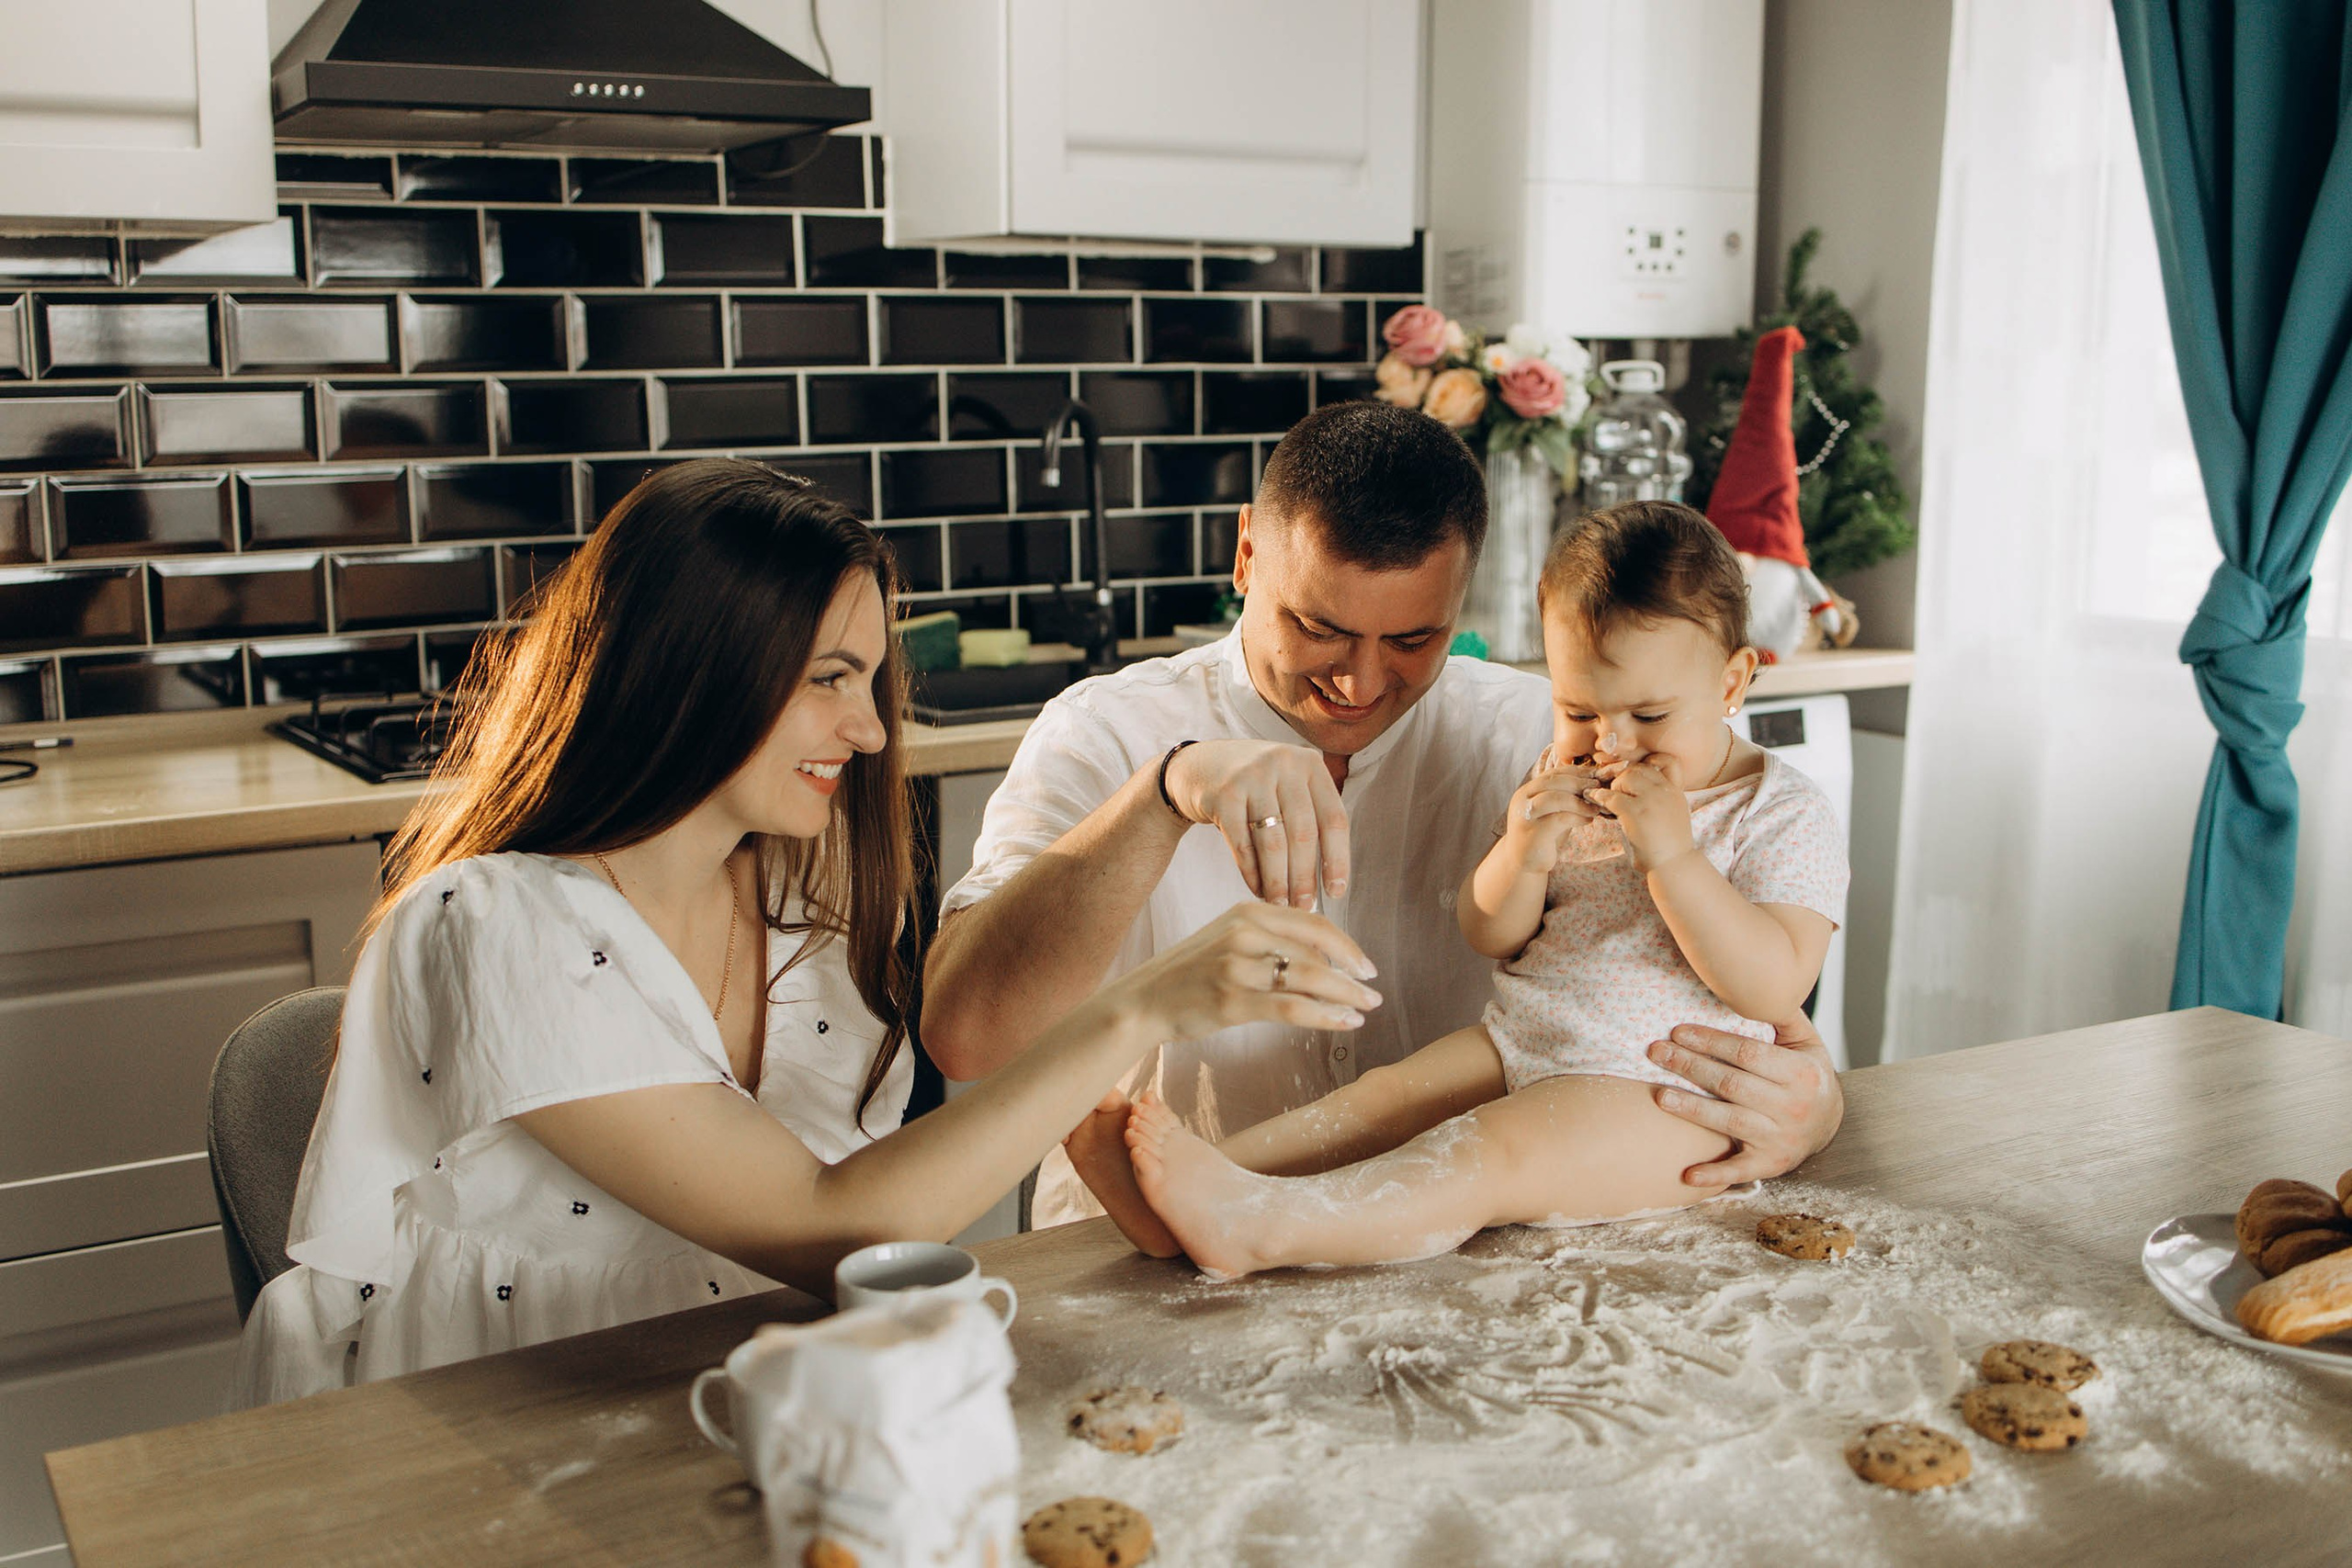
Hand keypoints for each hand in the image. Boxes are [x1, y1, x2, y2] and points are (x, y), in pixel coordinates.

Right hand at [1115, 902, 1381, 1041]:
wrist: (1144, 1001)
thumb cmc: (1192, 974)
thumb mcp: (1228, 940)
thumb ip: (1271, 941)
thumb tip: (1326, 961)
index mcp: (1247, 912)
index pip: (1313, 924)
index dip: (1347, 946)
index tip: (1367, 967)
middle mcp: (1244, 932)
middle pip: (1316, 951)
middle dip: (1351, 975)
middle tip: (1373, 994)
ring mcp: (1236, 966)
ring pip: (1310, 978)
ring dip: (1345, 996)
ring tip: (1364, 1010)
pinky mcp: (1231, 1000)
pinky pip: (1292, 1007)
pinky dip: (1325, 1016)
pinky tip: (1343, 1022)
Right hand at [1163, 739, 1349, 907]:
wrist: (1198, 765)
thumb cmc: (1255, 786)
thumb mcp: (1288, 785)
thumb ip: (1311, 817)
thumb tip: (1328, 880)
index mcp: (1310, 764)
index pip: (1333, 818)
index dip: (1338, 859)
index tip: (1335, 892)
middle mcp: (1285, 764)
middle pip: (1303, 833)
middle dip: (1304, 877)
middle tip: (1304, 907)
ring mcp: (1252, 776)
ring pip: (1272, 841)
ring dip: (1278, 880)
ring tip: (1281, 904)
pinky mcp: (1224, 794)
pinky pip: (1242, 844)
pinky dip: (1251, 872)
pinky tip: (1257, 889)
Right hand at [1502, 755, 1605, 872]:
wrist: (1524, 863)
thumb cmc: (1543, 836)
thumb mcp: (1553, 812)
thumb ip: (1565, 797)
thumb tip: (1593, 783)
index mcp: (1527, 791)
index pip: (1553, 773)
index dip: (1576, 772)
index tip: (1595, 775)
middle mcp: (1522, 800)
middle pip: (1553, 781)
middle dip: (1579, 782)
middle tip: (1598, 788)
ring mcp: (1525, 816)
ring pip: (1554, 798)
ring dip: (1579, 801)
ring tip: (1595, 808)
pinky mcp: (1533, 833)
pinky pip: (1558, 819)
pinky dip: (1577, 817)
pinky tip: (1588, 821)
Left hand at [1592, 760, 1694, 869]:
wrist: (1675, 866)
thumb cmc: (1670, 845)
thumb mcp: (1672, 814)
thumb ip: (1659, 799)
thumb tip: (1636, 788)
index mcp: (1676, 791)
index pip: (1665, 760)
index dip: (1647, 763)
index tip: (1635, 775)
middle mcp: (1666, 791)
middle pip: (1639, 767)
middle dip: (1624, 776)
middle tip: (1616, 790)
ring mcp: (1651, 801)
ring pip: (1626, 777)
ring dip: (1615, 786)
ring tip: (1612, 800)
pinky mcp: (1635, 813)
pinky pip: (1611, 797)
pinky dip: (1599, 797)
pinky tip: (1594, 800)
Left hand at [1644, 1016, 1843, 1186]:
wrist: (1832, 1124)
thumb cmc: (1808, 1075)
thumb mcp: (1806, 1043)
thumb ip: (1783, 1016)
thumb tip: (1756, 983)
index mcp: (1801, 1073)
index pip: (1748, 1053)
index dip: (1711, 1041)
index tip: (1678, 1030)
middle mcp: (1792, 1107)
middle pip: (1732, 1084)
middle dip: (1690, 1067)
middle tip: (1655, 1052)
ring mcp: (1781, 1138)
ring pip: (1729, 1121)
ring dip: (1691, 1109)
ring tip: (1658, 1095)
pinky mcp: (1771, 1164)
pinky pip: (1740, 1170)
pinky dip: (1714, 1175)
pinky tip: (1687, 1174)